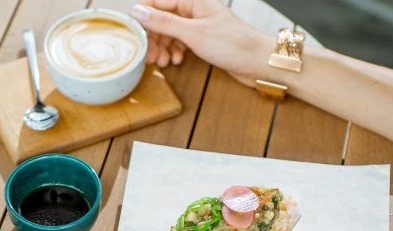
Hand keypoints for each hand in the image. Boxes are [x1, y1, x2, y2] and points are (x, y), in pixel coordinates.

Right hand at [130, 0, 273, 86]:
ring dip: (163, 47)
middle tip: (149, 56)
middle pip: (162, 19)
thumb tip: (138, 12)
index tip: (133, 33)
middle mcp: (195, 10)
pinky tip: (177, 61)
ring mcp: (199, 25)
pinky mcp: (203, 40)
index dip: (143, 17)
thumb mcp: (194, 33)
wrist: (259, 62)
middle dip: (153, 37)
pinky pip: (180, 42)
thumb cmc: (234, 45)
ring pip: (170, 32)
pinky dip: (175, 52)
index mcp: (193, 0)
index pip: (157, 1)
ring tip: (163, 62)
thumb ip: (164, 22)